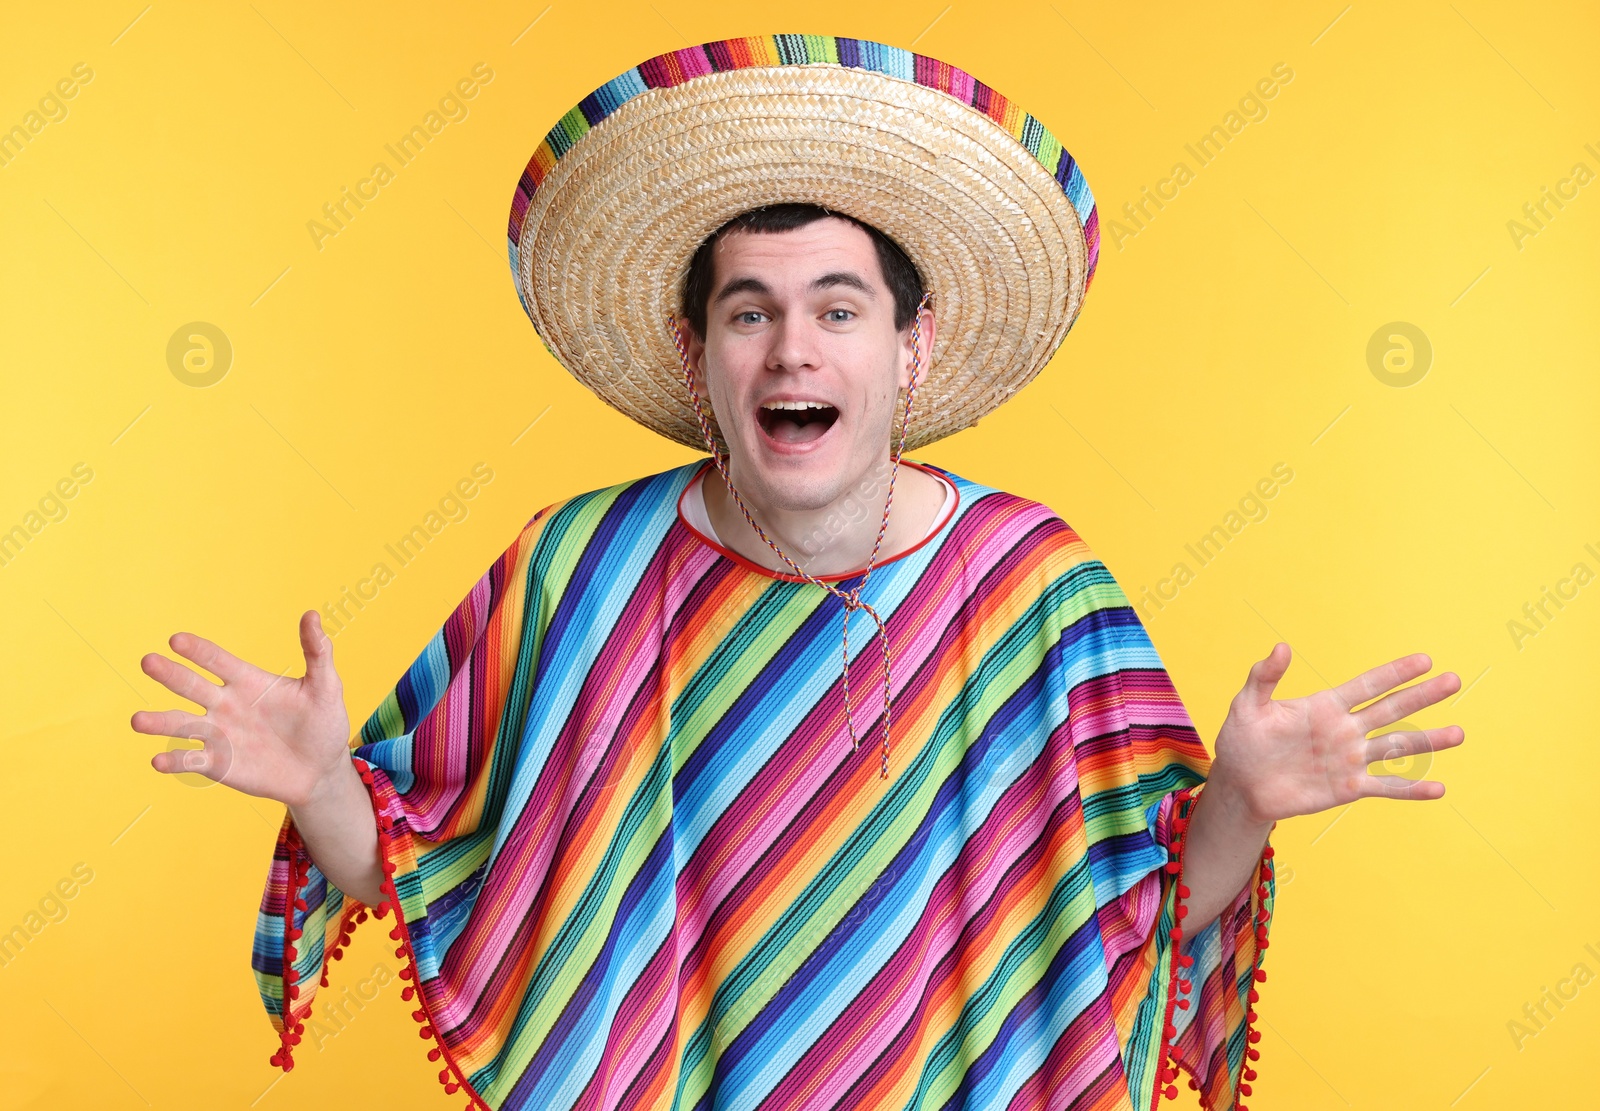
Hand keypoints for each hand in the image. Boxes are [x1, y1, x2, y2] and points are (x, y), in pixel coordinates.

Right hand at [130, 610, 351, 806]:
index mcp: (248, 681)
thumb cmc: (322, 723)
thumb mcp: (325, 687)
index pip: (217, 661)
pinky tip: (159, 760)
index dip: (199, 651)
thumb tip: (312, 614)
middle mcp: (225, 704)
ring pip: (182, 724)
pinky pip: (191, 760)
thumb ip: (317, 653)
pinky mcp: (218, 764)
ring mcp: (219, 734)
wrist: (320, 770)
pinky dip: (175, 760)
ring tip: (137, 720)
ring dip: (159, 721)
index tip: (177, 640)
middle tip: (148, 662)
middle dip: (170, 674)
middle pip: (192, 686)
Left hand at [1209, 643, 1465, 824]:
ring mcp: (1350, 759)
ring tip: (1459, 733)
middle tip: (1455, 680)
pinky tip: (1438, 789)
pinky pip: (1385, 788)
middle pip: (1391, 710)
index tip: (1425, 660)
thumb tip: (1281, 646)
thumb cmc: (1242, 741)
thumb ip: (1264, 677)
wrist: (1241, 784)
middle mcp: (1345, 730)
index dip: (1394, 673)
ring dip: (1427, 741)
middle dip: (1422, 696)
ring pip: (1396, 747)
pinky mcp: (1348, 788)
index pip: (1367, 685)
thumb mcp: (1247, 706)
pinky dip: (1411, 789)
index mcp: (1325, 706)